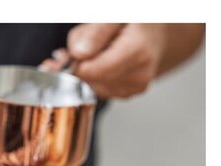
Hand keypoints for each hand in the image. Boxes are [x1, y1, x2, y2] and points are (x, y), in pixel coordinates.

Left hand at [41, 23, 167, 98]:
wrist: (152, 33)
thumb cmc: (133, 21)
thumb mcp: (113, 15)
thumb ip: (95, 32)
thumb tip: (79, 54)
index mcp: (137, 51)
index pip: (93, 70)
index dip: (76, 63)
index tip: (68, 54)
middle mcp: (139, 74)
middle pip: (91, 81)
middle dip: (78, 68)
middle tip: (71, 52)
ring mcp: (135, 87)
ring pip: (93, 88)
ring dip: (85, 74)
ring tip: (92, 55)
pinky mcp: (129, 94)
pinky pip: (100, 91)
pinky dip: (94, 80)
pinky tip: (99, 65)